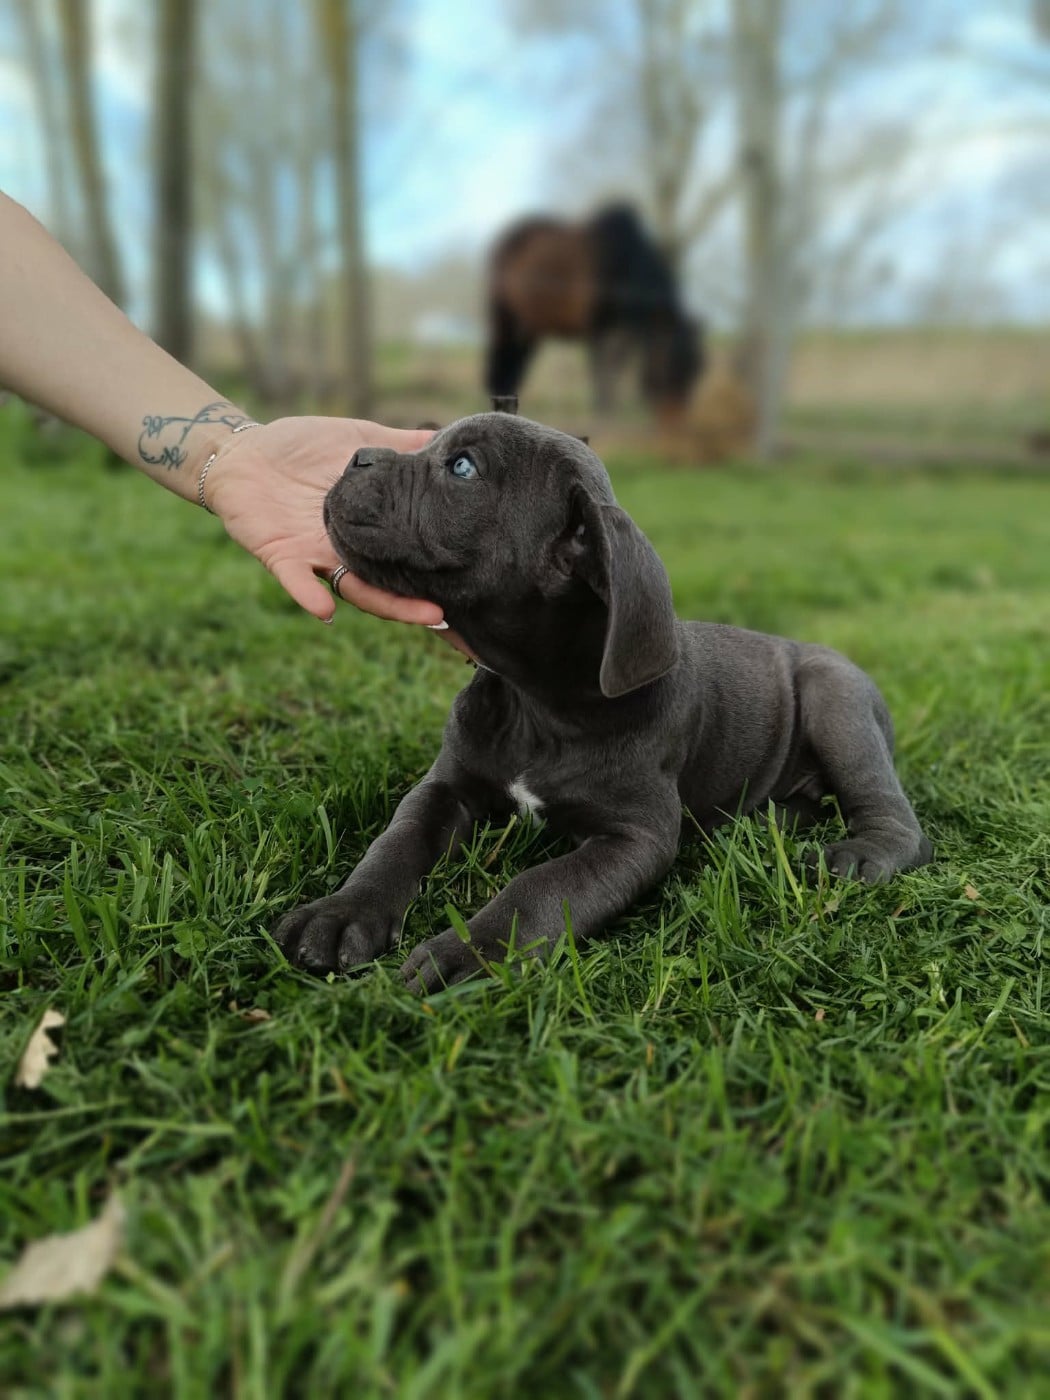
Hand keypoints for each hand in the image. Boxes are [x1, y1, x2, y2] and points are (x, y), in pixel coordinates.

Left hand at [204, 415, 443, 624]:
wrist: (241, 451)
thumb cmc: (300, 447)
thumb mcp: (358, 438)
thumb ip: (399, 443)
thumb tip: (445, 435)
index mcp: (370, 527)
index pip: (407, 555)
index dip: (433, 570)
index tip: (470, 580)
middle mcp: (349, 550)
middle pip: (389, 585)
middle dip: (418, 603)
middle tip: (452, 613)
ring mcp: (317, 557)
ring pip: (356, 590)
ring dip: (387, 606)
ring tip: (422, 616)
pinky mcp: (281, 555)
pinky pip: (298, 581)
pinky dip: (310, 596)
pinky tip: (326, 609)